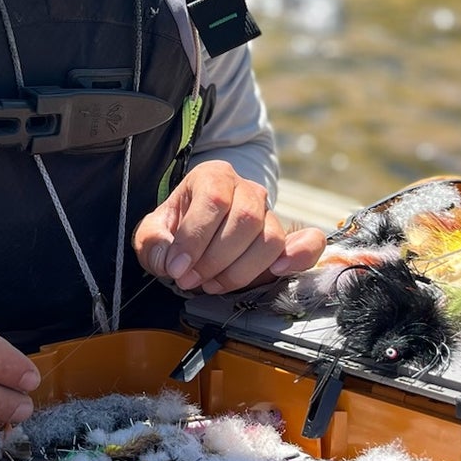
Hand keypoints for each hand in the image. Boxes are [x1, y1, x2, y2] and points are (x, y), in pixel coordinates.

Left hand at [134, 161, 326, 295]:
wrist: (196, 234)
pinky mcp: (286, 237)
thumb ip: (152, 243)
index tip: (177, 267)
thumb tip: (169, 259)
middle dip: (215, 259)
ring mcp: (269, 213)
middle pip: (245, 220)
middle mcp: (247, 190)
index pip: (214, 199)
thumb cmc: (176, 230)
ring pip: (269, 239)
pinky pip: (308, 242)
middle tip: (191, 279)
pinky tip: (277, 271)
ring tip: (213, 283)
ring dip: (240, 271)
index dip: (195, 238)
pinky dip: (299, 256)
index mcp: (213, 176)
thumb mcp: (153, 232)